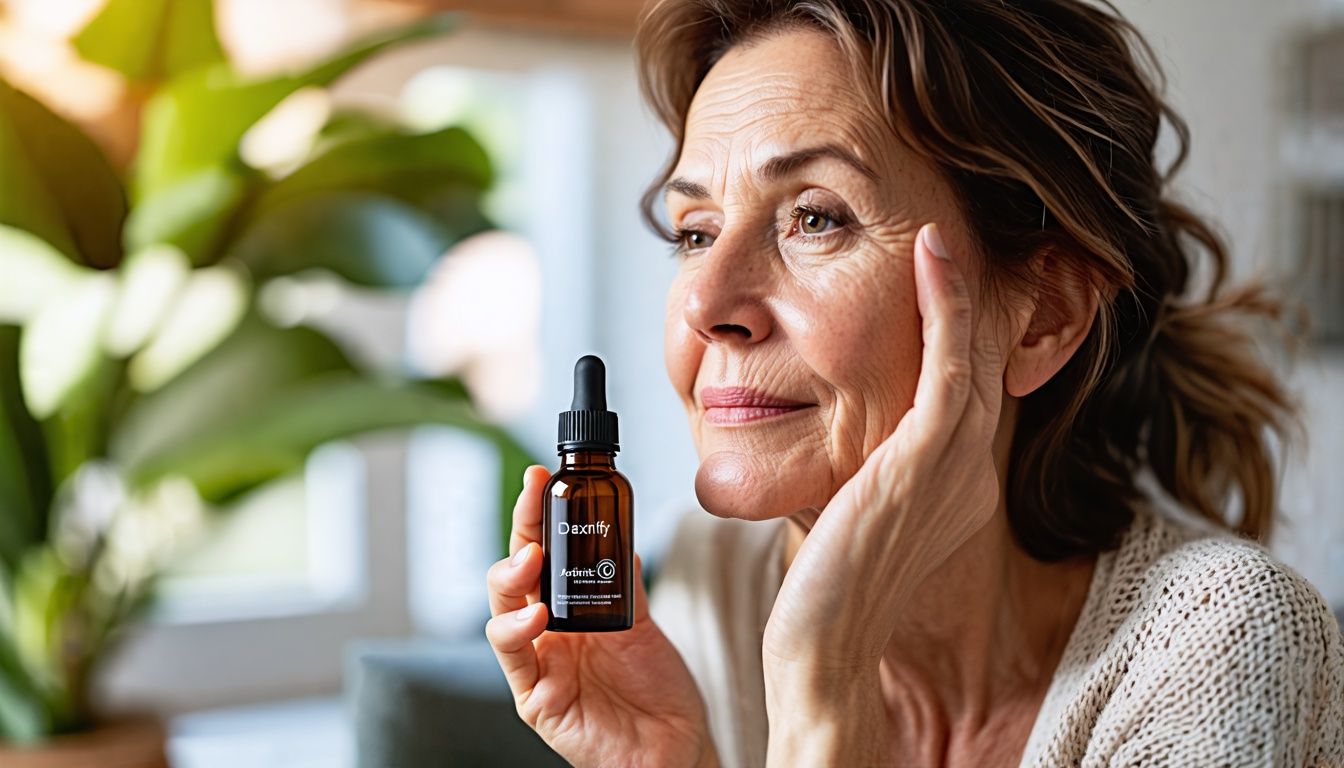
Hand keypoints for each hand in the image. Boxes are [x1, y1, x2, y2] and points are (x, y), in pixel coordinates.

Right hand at [486, 465, 717, 767]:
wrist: (676, 747)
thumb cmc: (655, 691)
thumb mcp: (642, 623)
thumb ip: (624, 581)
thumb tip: (620, 529)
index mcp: (564, 609)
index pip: (539, 551)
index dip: (533, 514)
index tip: (537, 476)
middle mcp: (544, 633)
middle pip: (514, 573)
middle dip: (519, 531)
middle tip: (532, 500)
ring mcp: (537, 665)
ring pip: (501, 612)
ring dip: (510, 578)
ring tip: (531, 556)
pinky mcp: (537, 700)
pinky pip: (515, 661)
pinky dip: (517, 633)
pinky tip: (535, 615)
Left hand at [763, 222, 1022, 671]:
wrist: (825, 649)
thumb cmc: (824, 592)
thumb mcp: (850, 516)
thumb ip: (859, 474)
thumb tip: (831, 442)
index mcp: (951, 486)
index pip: (965, 387)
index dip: (963, 326)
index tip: (944, 275)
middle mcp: (966, 471)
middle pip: (983, 359)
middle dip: (978, 295)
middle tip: (963, 234)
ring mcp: (954, 463)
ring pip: (974, 349)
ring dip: (964, 282)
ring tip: (947, 227)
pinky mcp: (928, 457)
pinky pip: (950, 360)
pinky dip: (945, 300)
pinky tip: (933, 249)